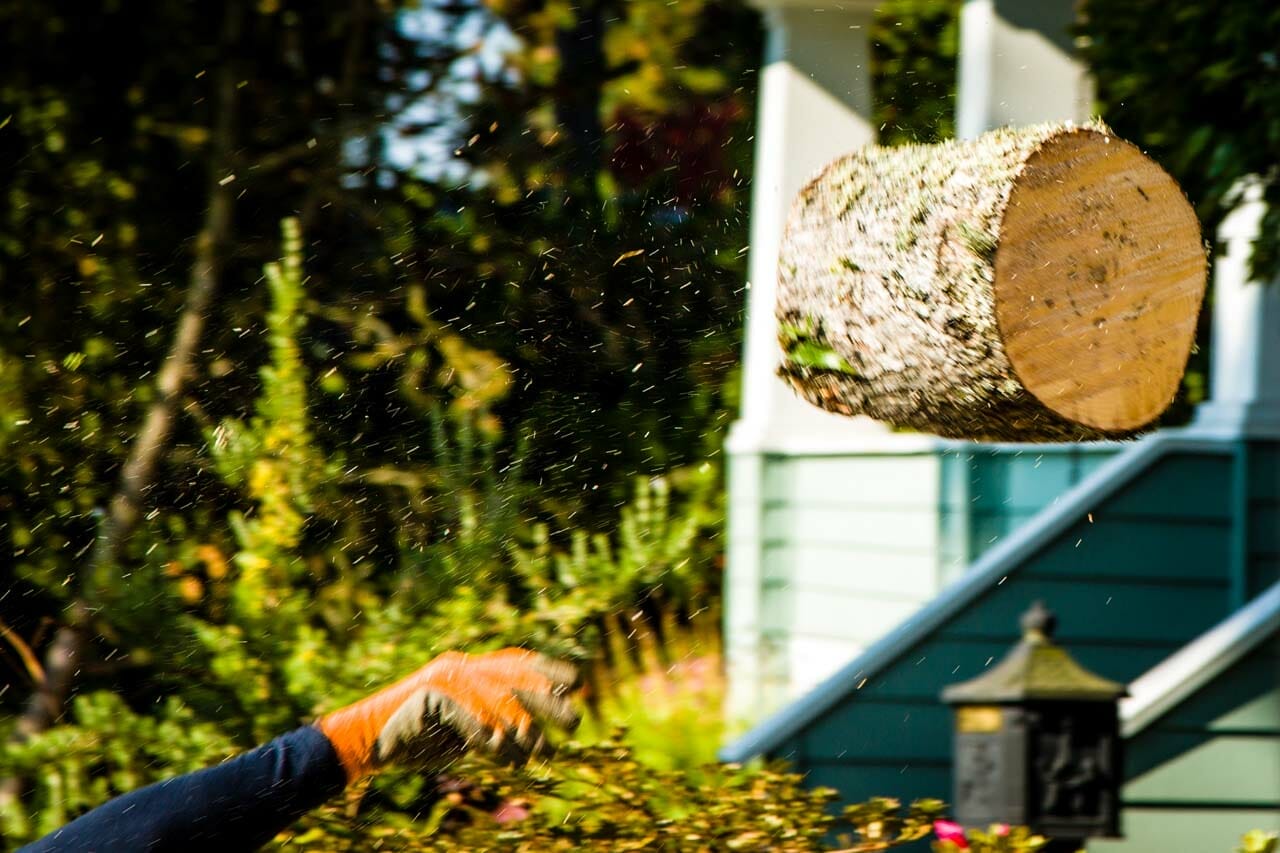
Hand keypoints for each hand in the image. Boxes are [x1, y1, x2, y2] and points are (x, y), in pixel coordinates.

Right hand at [316, 648, 579, 782]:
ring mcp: (443, 677)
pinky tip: (497, 748)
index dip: (549, 670)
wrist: (369, 742)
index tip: (579, 683)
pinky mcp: (427, 693)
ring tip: (536, 750)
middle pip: (514, 678)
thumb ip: (497, 728)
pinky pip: (463, 712)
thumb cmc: (422, 741)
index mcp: (471, 668)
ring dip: (518, 727)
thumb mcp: (467, 734)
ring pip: (493, 698)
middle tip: (575, 721)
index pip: (517, 662)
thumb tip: (540, 741)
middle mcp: (460, 666)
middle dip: (548, 699)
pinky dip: (480, 731)